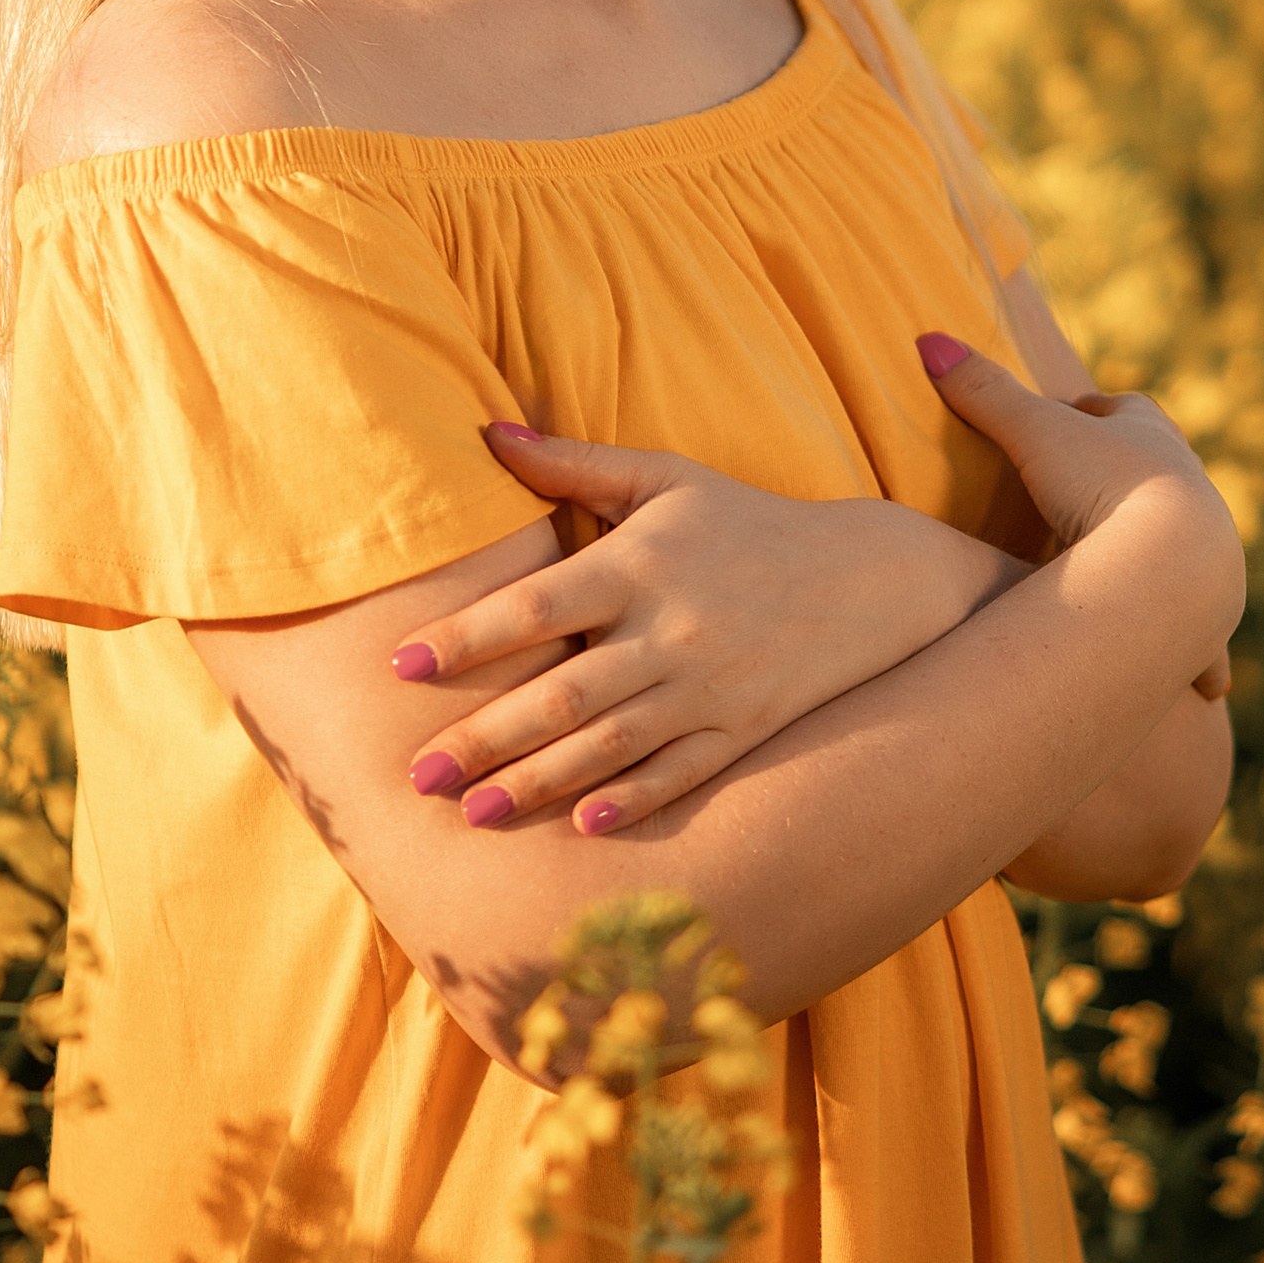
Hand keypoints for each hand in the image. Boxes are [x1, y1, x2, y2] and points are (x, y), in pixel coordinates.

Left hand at [391, 429, 1019, 834]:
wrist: (863, 579)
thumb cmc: (742, 521)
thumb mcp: (665, 478)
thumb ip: (572, 464)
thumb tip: (484, 432)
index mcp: (642, 565)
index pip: (539, 606)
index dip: (468, 636)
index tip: (399, 663)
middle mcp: (672, 631)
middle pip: (562, 693)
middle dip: (484, 737)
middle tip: (413, 776)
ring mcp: (709, 690)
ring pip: (610, 746)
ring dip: (538, 782)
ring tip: (471, 814)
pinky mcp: (741, 733)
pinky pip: (678, 776)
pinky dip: (631, 802)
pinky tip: (580, 830)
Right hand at [916, 328, 1241, 683]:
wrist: (1174, 563)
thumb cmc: (1105, 487)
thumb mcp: (1034, 434)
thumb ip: (983, 392)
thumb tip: (928, 341)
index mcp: (1151, 437)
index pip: (1124, 411)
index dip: (1093, 413)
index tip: (1069, 418)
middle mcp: (1189, 488)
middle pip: (1162, 471)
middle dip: (1134, 479)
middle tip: (1097, 494)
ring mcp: (1206, 551)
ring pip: (1186, 547)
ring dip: (1159, 556)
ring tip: (1135, 576)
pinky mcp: (1210, 613)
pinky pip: (1207, 635)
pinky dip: (1200, 655)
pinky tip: (1207, 686)